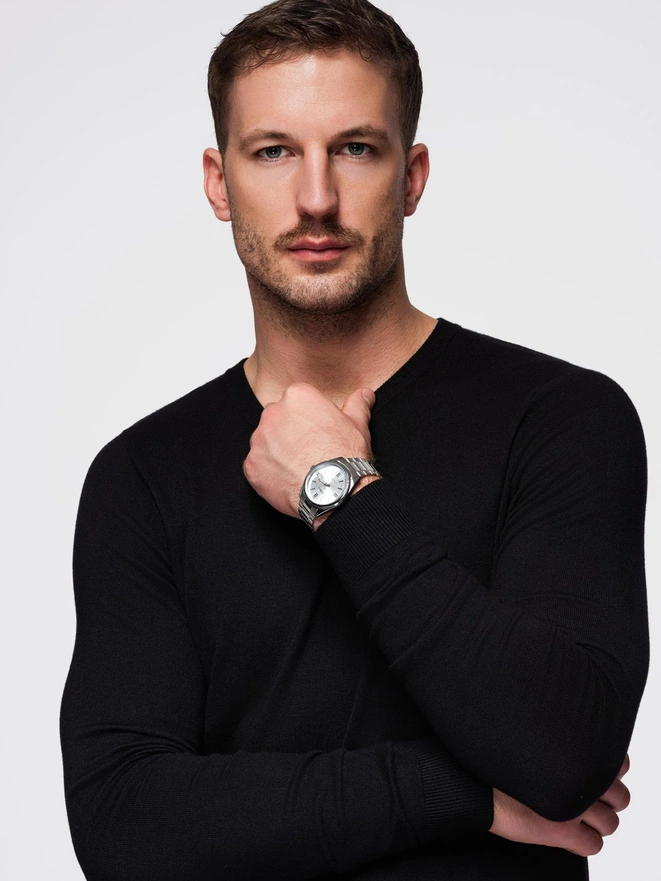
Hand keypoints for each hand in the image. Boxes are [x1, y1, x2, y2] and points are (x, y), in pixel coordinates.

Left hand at [244, 382, 375, 516]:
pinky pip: (257, 466)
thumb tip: (365, 394)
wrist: (333, 489)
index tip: (316, 432)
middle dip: (288, 432)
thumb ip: (357, 404)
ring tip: (298, 467)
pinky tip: (287, 480)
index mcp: (298, 396)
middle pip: (277, 419)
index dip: (307, 418)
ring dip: (276, 452)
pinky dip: (268, 473)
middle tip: (307, 450)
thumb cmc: (345, 455)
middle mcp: (273, 413)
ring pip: (265, 442)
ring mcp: (259, 440)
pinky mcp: (251, 465)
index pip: (296, 401)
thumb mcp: (357, 424)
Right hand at [489, 755, 630, 855]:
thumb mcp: (534, 741)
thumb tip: (579, 756)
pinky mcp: (564, 830)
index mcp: (577, 749)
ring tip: (576, 817)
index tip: (593, 774)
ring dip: (596, 822)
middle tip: (586, 799)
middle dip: (606, 799)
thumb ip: (561, 747)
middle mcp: (583, 776)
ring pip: (611, 824)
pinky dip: (582, 842)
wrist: (475, 780)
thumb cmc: (498, 758)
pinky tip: (565, 833)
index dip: (608, 772)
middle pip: (621, 798)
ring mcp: (576, 805)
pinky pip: (593, 845)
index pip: (621, 765)